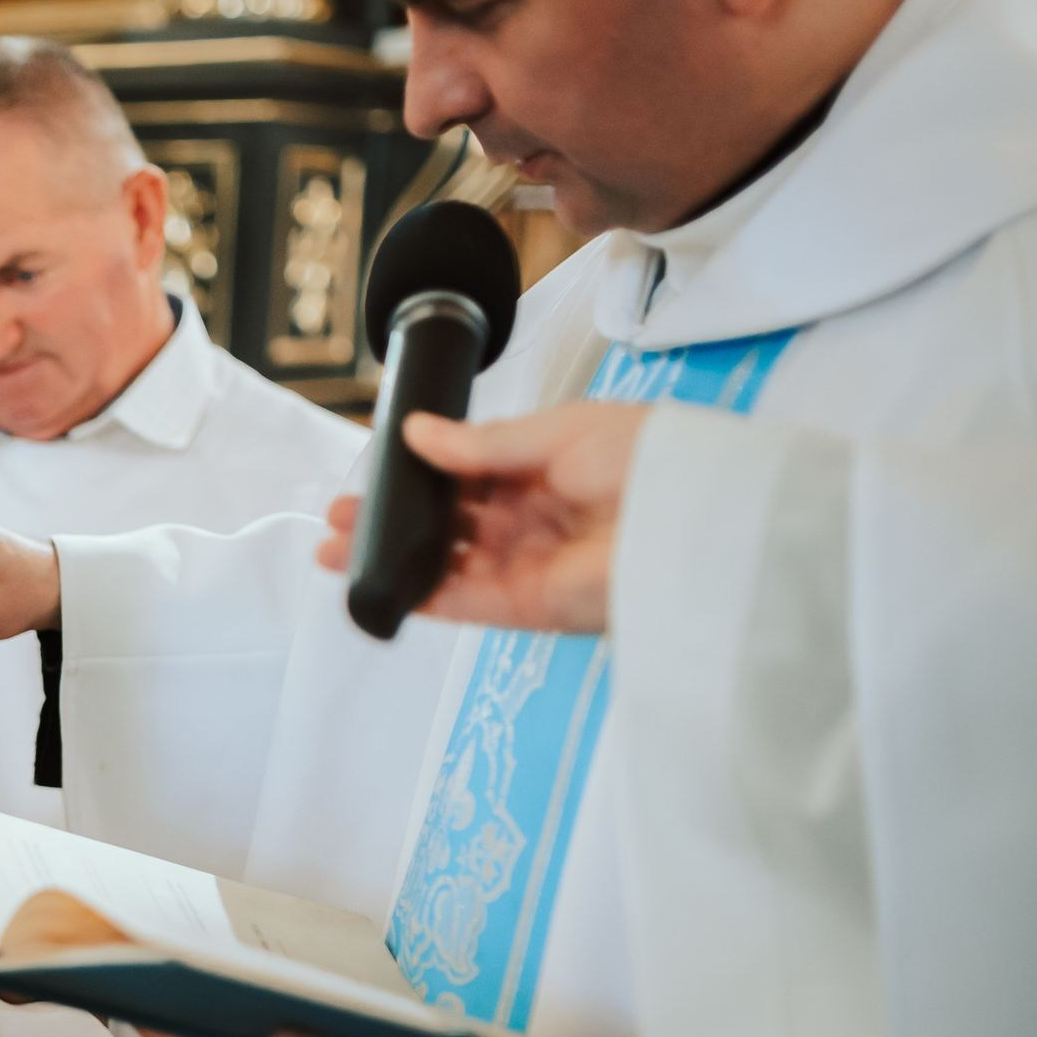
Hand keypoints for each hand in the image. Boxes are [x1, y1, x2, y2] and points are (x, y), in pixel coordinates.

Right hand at [316, 403, 650, 634]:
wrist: (700, 518)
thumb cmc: (651, 459)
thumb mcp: (559, 431)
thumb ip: (482, 444)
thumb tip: (417, 433)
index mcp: (549, 469)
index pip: (470, 475)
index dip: (419, 475)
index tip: (375, 473)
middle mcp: (537, 519)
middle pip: (449, 524)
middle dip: (393, 521)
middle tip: (340, 519)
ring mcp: (531, 565)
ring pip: (444, 565)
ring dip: (390, 558)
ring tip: (336, 550)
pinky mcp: (530, 606)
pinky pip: (462, 602)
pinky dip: (417, 596)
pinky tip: (374, 583)